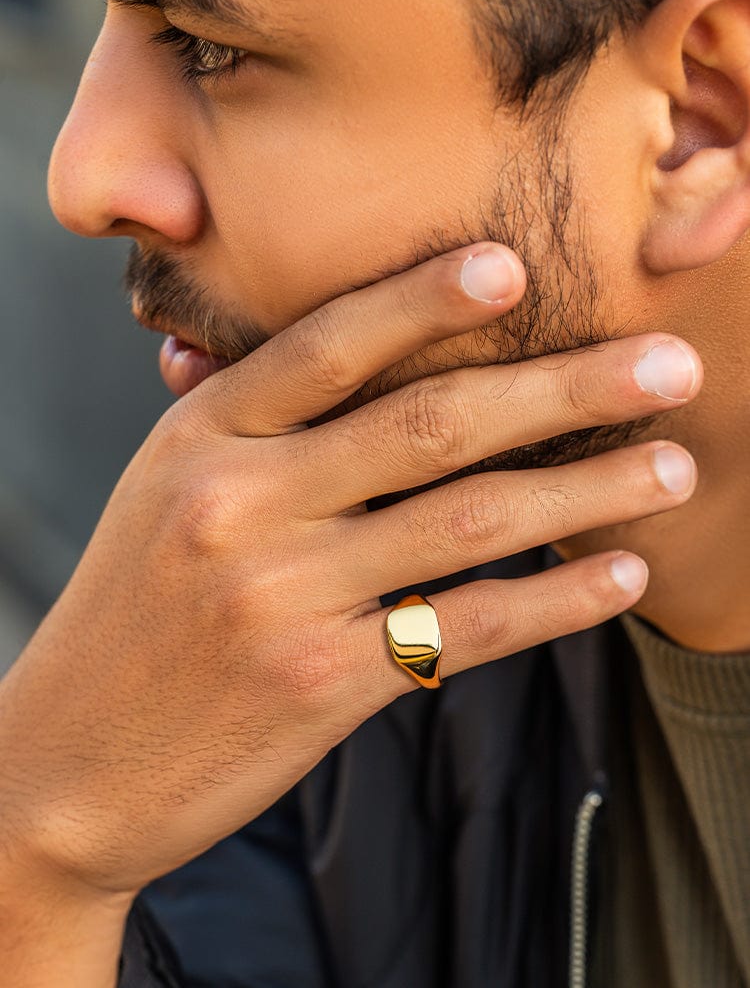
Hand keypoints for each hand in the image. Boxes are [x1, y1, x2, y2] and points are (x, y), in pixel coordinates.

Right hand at [0, 243, 699, 902]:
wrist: (66, 763)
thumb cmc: (130, 614)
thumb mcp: (162, 492)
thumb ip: (247, 425)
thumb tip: (340, 351)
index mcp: (199, 439)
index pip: (325, 347)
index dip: (423, 299)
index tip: (514, 265)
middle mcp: (241, 505)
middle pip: (428, 426)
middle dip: (562, 388)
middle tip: (667, 365)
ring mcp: (283, 598)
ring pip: (468, 523)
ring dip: (587, 490)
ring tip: (673, 466)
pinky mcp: (320, 686)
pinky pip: (464, 628)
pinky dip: (554, 600)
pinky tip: (619, 576)